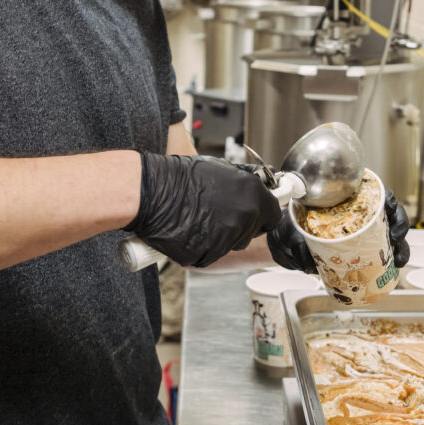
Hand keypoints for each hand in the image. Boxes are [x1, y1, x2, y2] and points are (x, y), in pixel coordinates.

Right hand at [125, 153, 281, 266]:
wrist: (151, 191)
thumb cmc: (180, 177)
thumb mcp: (220, 169)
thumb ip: (244, 183)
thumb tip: (258, 187)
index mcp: (252, 195)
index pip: (273, 216)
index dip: (262, 215)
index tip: (254, 214)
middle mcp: (243, 218)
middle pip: (251, 233)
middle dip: (239, 226)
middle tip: (215, 213)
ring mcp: (225, 239)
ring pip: (229, 245)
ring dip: (218, 238)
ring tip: (197, 219)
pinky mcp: (206, 255)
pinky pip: (209, 256)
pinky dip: (200, 248)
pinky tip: (187, 231)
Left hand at [267, 187, 410, 271]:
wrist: (289, 238)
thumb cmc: (294, 226)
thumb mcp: (294, 230)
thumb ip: (299, 245)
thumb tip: (309, 264)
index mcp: (347, 199)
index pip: (375, 193)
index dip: (388, 200)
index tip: (389, 209)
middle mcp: (359, 212)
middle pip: (390, 213)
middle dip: (399, 226)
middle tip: (395, 239)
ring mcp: (364, 229)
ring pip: (391, 233)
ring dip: (400, 246)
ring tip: (397, 259)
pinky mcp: (365, 246)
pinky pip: (384, 250)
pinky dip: (392, 258)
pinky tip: (393, 266)